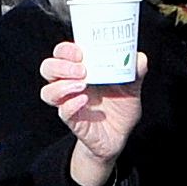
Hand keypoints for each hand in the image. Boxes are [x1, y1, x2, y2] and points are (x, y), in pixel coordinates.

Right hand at [42, 42, 144, 185]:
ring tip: (82, 85)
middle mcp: (70, 84)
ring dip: (61, 85)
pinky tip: (84, 101)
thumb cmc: (121, 106)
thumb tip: (139, 58)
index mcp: (81, 70)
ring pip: (47, 92)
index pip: (62, 53)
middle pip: (48, 68)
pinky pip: (63, 111)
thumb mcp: (132, 86)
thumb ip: (135, 70)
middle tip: (82, 69)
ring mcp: (69, 102)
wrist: (121, 135)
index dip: (66, 49)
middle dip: (61, 65)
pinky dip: (71, 104)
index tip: (80, 51)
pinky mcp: (73, 120)